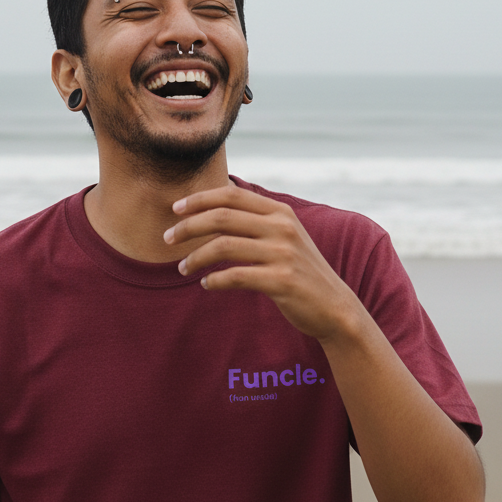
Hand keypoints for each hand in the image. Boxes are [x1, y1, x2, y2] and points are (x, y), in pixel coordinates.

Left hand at [164, 185, 364, 344]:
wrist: (334, 307)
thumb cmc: (300, 271)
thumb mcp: (285, 236)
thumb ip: (256, 221)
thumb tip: (214, 209)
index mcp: (280, 212)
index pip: (231, 194)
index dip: (199, 199)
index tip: (175, 209)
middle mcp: (282, 227)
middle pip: (222, 217)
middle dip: (188, 226)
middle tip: (167, 238)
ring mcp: (283, 253)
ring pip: (223, 246)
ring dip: (195, 257)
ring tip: (182, 268)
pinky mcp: (282, 280)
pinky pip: (235, 276)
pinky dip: (214, 279)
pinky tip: (206, 284)